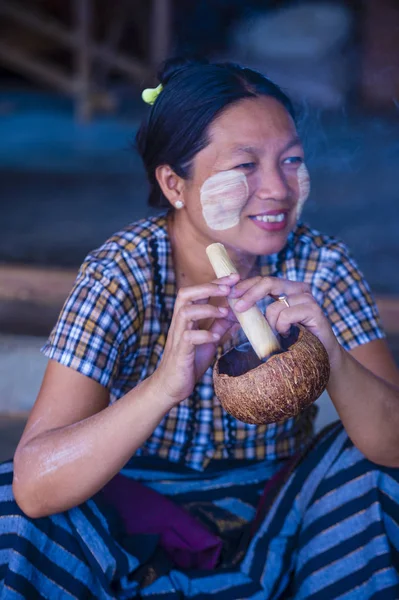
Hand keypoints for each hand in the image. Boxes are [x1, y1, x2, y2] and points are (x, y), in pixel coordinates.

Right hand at [152, 273, 238, 406]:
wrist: (172, 386)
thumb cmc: (189, 361)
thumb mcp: (209, 339)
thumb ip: (219, 325)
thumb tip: (238, 312)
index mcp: (186, 318)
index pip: (197, 292)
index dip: (214, 282)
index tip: (234, 276)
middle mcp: (179, 323)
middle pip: (185, 294)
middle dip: (207, 288)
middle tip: (228, 288)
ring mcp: (178, 336)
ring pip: (185, 312)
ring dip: (207, 309)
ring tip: (225, 312)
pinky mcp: (180, 352)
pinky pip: (189, 337)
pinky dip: (203, 334)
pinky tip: (216, 337)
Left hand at [230, 276, 341, 365]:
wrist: (322, 357)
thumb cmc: (293, 341)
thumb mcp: (272, 324)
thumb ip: (258, 313)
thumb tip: (232, 306)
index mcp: (288, 289)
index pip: (263, 280)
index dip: (245, 285)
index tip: (230, 295)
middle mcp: (299, 289)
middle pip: (268, 282)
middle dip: (250, 294)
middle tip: (238, 308)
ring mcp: (308, 298)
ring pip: (275, 306)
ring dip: (270, 324)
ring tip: (277, 335)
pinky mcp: (314, 310)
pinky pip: (286, 315)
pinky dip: (281, 327)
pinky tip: (288, 335)